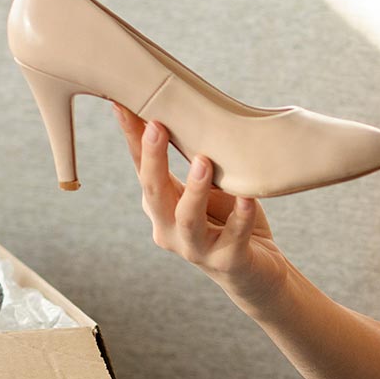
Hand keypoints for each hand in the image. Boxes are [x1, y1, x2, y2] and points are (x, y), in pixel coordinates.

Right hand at [114, 101, 291, 315]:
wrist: (256, 273)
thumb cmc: (229, 222)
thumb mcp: (210, 189)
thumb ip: (196, 162)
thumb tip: (191, 114)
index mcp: (161, 207)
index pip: (142, 169)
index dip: (132, 139)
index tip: (122, 105)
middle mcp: (169, 229)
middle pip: (154, 192)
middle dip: (153, 158)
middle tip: (157, 126)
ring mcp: (196, 249)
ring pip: (187, 219)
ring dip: (193, 189)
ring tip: (203, 162)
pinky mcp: (227, 261)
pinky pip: (233, 237)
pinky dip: (240, 217)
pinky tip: (247, 199)